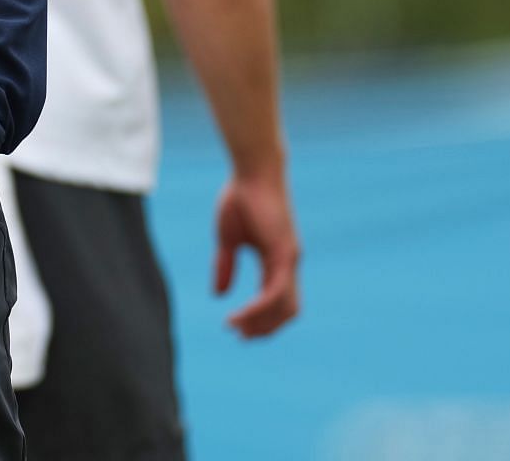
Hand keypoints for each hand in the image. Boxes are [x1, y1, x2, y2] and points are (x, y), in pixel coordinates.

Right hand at [214, 170, 299, 336]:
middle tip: (240, 336)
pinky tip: (239, 314)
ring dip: (262, 323)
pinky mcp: (285, 254)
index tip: (236, 327)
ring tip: (237, 329)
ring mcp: (290, 260)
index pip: (276, 300)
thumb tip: (219, 295)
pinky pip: (275, 292)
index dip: (259, 317)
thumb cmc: (240, 199)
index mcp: (276, 260)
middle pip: (287, 310)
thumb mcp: (228, 240)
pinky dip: (259, 308)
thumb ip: (225, 267)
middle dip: (265, 328)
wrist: (252, 173)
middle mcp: (288, 264)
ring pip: (284, 306)